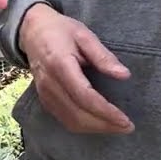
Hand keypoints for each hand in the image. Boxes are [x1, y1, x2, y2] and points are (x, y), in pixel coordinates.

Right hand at [19, 4, 133, 134]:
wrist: (33, 31)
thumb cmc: (61, 30)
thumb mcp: (84, 35)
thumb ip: (103, 56)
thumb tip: (124, 75)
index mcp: (60, 64)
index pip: (84, 96)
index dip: (106, 111)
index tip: (125, 120)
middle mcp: (50, 84)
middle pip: (78, 115)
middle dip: (105, 125)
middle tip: (127, 127)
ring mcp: (44, 94)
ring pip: (71, 121)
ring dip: (95, 129)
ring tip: (116, 127)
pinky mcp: (44, 99)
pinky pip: (64, 119)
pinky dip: (84, 125)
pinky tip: (99, 122)